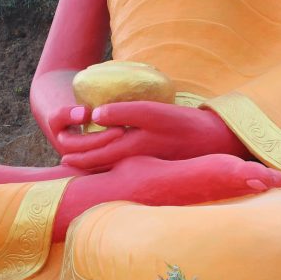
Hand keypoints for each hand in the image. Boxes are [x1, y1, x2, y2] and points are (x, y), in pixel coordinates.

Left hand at [51, 99, 243, 172]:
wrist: (216, 141)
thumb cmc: (185, 125)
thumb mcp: (153, 113)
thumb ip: (123, 112)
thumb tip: (95, 115)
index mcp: (130, 152)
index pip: (93, 158)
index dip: (77, 156)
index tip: (64, 156)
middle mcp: (135, 164)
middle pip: (101, 166)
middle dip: (82, 164)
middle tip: (66, 162)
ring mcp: (145, 166)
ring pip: (113, 167)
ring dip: (96, 165)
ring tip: (83, 162)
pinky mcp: (155, 164)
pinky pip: (127, 165)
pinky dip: (114, 164)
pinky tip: (114, 158)